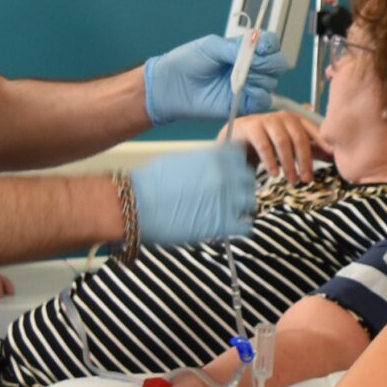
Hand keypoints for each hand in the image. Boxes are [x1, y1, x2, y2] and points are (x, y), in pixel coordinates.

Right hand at [128, 144, 257, 245]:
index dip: (236, 169)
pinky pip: (246, 228)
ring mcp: (226, 199)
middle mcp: (225, 175)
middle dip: (240, 188)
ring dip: (242, 209)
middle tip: (229, 198)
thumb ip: (203, 162)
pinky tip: (228, 230)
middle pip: (249, 180)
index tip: (229, 176)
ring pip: (250, 204)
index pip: (241, 158)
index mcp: (215, 157)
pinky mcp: (222, 224)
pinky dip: (241, 229)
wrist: (135, 205)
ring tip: (229, 215)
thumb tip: (212, 166)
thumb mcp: (181, 161)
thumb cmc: (150, 184)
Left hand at [144, 31, 287, 123]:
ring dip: (259, 78)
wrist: (171, 86)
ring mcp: (248, 86)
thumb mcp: (211, 46)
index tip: (262, 46)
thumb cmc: (186, 63)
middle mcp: (250, 68)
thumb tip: (256, 48)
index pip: (270, 44)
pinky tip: (242, 90)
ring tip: (237, 77)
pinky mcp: (244, 104)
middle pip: (277, 64)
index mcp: (243, 50)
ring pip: (271, 82)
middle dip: (269, 62)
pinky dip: (258, 94)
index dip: (270, 45)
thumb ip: (236, 47)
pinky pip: (264, 101)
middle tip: (252, 62)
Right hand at [228, 110, 328, 184]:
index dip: (324, 143)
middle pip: (299, 138)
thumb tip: (334, 156)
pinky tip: (275, 174)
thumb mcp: (291, 147)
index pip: (314, 130)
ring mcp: (267, 120)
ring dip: (289, 164)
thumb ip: (311, 150)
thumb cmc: (269, 143)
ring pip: (283, 142)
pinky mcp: (251, 127)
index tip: (333, 156)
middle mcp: (283, 117)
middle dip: (305, 161)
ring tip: (292, 180)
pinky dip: (271, 161)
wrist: (238, 139)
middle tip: (307, 179)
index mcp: (296, 120)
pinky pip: (264, 145)